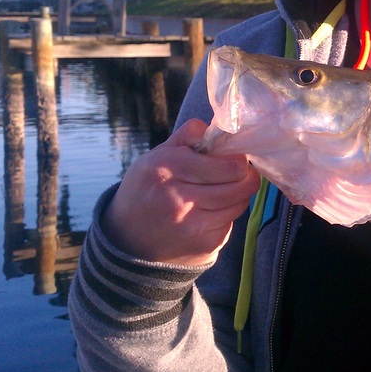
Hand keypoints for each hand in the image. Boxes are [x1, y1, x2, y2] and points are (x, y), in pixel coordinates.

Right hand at [101, 119, 260, 265]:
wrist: (126, 239)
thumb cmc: (146, 189)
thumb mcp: (155, 157)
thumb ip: (185, 137)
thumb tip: (212, 127)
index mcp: (168, 169)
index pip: (230, 165)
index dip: (239, 160)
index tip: (233, 159)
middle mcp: (180, 199)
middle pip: (241, 185)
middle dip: (244, 177)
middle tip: (235, 174)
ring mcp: (193, 226)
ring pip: (240, 204)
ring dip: (236, 196)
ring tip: (220, 191)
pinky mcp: (205, 245)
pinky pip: (231, 223)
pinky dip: (225, 215)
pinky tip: (208, 212)